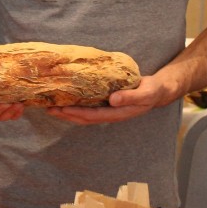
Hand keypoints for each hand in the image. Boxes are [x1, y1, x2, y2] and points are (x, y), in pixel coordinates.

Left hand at [44, 75, 165, 125]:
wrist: (158, 90)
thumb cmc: (152, 91)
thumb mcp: (145, 93)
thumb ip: (130, 97)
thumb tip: (113, 100)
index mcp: (117, 113)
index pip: (92, 115)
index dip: (76, 113)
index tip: (61, 109)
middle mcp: (110, 114)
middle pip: (84, 118)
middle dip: (66, 114)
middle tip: (48, 108)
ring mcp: (107, 109)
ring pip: (84, 114)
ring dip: (67, 111)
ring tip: (51, 106)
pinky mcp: (106, 102)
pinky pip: (88, 106)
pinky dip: (76, 104)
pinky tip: (67, 98)